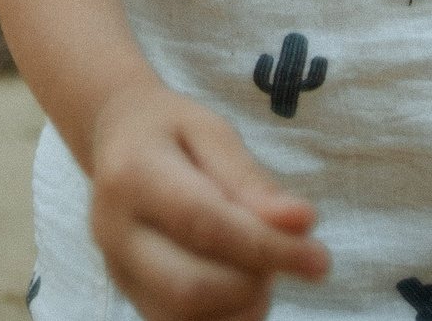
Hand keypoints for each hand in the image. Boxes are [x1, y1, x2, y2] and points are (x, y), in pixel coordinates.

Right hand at [86, 82, 329, 320]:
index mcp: (132, 174)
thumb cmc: (171, 130)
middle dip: (253, 282)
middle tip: (283, 256)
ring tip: (259, 266)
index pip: (204, 223)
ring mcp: (116, 268)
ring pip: (184, 316)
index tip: (319, 258)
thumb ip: (252, 180)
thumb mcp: (213, 131)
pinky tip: (240, 285)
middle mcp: (113, 229)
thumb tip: (300, 224)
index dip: (266, 247)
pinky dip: (223, 316)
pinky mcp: (129, 294)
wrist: (116, 138)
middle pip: (189, 285)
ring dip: (242, 305)